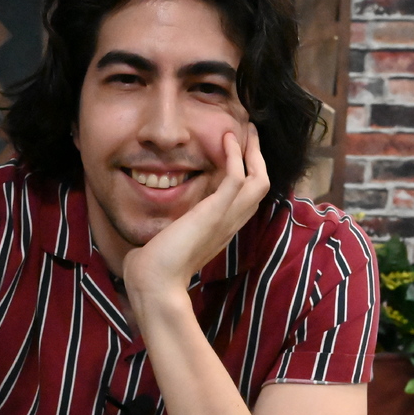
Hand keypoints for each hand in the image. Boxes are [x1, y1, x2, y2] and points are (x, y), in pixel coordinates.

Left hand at [123, 122, 269, 300]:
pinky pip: (237, 178)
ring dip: (253, 153)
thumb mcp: (168, 242)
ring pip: (258, 181)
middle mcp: (229, 225)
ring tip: (244, 131)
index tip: (238, 155)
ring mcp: (225, 219)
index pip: (246, 201)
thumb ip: (169, 231)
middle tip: (249, 135)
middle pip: (260, 188)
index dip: (247, 176)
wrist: (153, 283)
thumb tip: (154, 227)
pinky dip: (235, 156)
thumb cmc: (153, 269)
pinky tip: (227, 140)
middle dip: (257, 159)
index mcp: (220, 231)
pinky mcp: (215, 213)